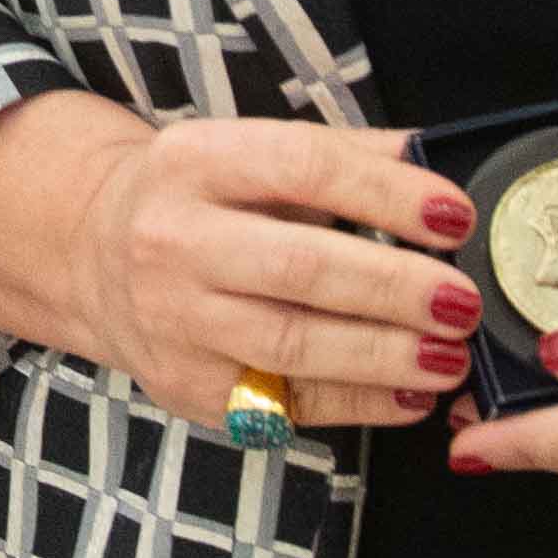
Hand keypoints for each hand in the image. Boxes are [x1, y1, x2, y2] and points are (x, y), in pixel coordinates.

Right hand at [59, 117, 479, 435]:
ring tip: (451, 354)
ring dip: (385, 354)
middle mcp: (173, 239)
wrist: (93, 255)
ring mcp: (174, 321)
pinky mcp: (187, 388)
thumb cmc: (202, 199)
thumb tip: (436, 162)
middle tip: (464, 301)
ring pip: (292, 345)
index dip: (387, 194)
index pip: (304, 169)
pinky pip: (285, 403)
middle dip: (395, 287)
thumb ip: (343, 156)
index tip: (455, 216)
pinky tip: (412, 393)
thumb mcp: (251, 153)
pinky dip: (359, 402)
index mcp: (196, 161)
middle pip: (300, 267)